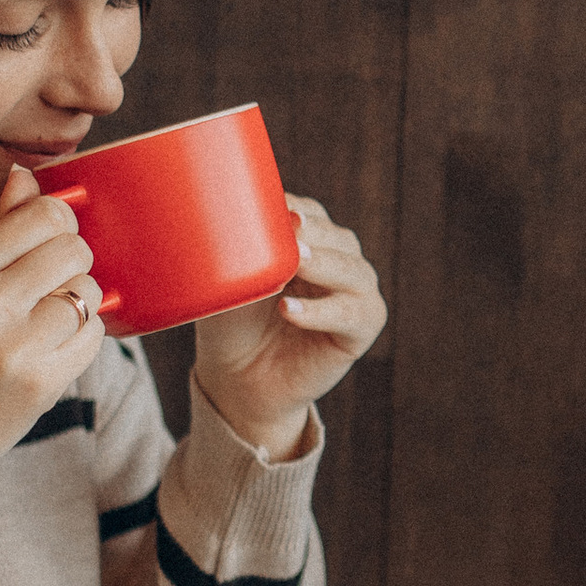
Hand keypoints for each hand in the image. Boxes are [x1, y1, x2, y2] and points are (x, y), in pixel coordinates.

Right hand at [0, 166, 101, 519]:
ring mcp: (14, 346)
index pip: (39, 215)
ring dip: (79, 303)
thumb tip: (26, 178)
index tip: (52, 239)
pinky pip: (93, 337)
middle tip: (52, 285)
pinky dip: (83, 339)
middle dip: (73, 261)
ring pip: (87, 291)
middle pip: (72, 249)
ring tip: (46, 324)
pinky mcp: (41, 384)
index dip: (58, 222)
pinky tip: (52, 350)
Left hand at [189, 195, 384, 460]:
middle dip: (315, 232)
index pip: (310, 214)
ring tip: (297, 263)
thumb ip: (237, 250)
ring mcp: (354, 295)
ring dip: (325, 264)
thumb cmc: (232, 322)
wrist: (237, 379)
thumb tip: (226, 215)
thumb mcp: (228, 280)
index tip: (273, 207)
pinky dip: (322, 311)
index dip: (295, 208)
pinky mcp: (360, 330)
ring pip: (353, 271)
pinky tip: (289, 310)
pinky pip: (352, 315)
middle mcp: (338, 263)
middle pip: (337, 237)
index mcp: (309, 242)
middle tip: (290, 228)